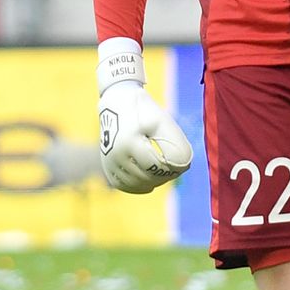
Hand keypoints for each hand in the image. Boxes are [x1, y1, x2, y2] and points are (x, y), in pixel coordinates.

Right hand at [96, 37, 193, 193]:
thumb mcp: (162, 122)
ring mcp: (109, 162)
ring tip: (163, 170)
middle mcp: (116, 155)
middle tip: (175, 168)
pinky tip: (150, 181)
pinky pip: (124, 186)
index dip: (172, 169)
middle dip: (165, 175)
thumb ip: (175, 144)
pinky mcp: (107, 167)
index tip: (182, 164)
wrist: (117, 103)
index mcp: (130, 142)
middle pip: (147, 177)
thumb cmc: (144, 112)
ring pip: (136, 184)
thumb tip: (182, 167)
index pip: (156, 167)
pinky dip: (139, 186)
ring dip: (153, 181)